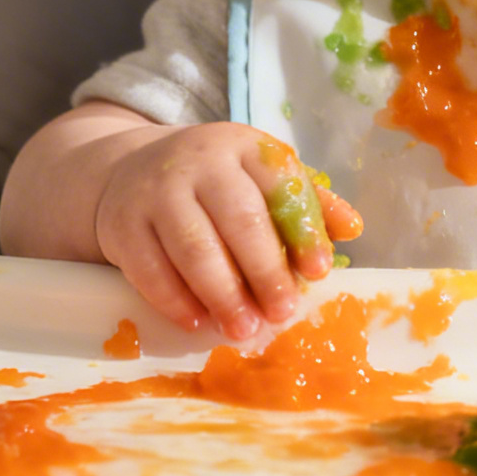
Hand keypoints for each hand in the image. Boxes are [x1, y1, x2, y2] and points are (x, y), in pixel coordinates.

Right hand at [90, 123, 363, 339]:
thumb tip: (353, 229)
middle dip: (265, 272)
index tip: (318, 272)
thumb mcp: (259, 178)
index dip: (302, 230)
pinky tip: (197, 322)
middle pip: (239, 220)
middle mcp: (199, 161)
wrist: (129, 172)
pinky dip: (175, 301)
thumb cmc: (215, 185)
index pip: (280, 185)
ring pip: (194, 248)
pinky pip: (150, 269)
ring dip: (223, 295)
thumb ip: (306, 203)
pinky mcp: (123, 224)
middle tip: (282, 314)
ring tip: (243, 328)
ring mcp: (156, 190)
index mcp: (244, 147)